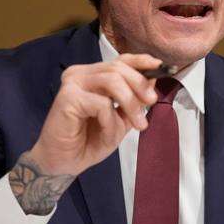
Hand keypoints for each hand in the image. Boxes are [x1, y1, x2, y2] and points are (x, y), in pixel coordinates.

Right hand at [9, 54, 159, 213]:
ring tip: (138, 124)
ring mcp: (72, 84)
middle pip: (118, 68)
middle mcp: (80, 74)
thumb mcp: (120, 120)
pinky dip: (111, 121)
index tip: (160, 67)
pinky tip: (107, 134)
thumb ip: (134, 101)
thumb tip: (152, 81)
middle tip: (152, 102)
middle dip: (140, 86)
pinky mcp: (67, 97)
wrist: (63, 163)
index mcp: (91, 75)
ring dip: (130, 103)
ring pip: (112, 80)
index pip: (119, 60)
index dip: (141, 61)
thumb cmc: (88, 142)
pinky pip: (101, 103)